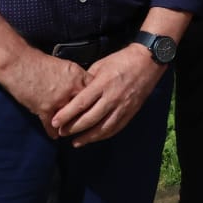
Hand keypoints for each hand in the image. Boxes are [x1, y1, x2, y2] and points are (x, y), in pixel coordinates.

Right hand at [0, 48, 89, 135]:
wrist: (17, 63)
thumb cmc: (38, 62)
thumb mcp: (64, 65)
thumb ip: (76, 77)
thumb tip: (83, 86)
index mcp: (78, 76)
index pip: (94, 91)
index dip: (96, 100)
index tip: (98, 107)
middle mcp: (71, 89)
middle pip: (86, 108)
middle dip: (88, 117)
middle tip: (90, 124)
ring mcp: (58, 100)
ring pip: (71, 120)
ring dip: (71, 127)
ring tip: (72, 132)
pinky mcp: (44, 109)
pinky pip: (51, 125)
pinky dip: (53, 132)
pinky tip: (55, 135)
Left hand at [52, 45, 166, 146]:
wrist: (148, 61)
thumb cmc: (121, 60)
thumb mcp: (100, 65)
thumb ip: (87, 81)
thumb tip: (74, 94)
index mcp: (103, 84)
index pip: (80, 104)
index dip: (66, 115)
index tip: (55, 122)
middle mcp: (112, 97)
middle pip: (90, 119)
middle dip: (73, 128)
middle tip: (61, 133)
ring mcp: (123, 106)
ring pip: (103, 128)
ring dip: (88, 137)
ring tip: (75, 142)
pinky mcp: (131, 112)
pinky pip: (115, 128)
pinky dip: (103, 136)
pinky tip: (93, 138)